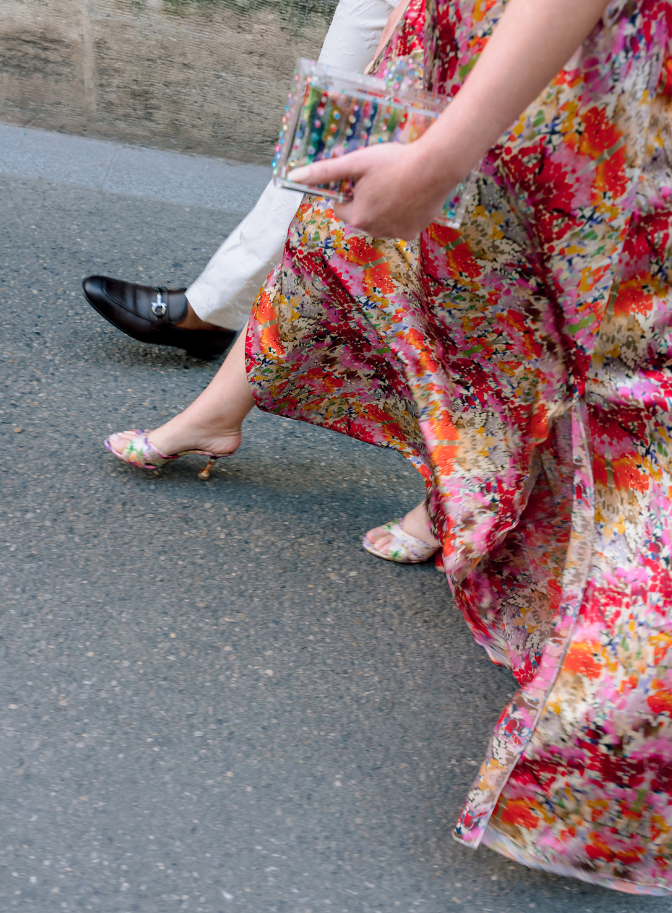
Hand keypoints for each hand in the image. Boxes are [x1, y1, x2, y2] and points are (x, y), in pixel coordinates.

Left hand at [288, 140, 459, 239]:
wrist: (435, 167)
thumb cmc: (393, 161)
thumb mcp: (355, 162)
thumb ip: (325, 172)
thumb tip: (292, 177)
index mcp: (358, 217)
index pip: (341, 207)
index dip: (349, 191)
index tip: (362, 178)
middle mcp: (374, 231)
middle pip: (361, 215)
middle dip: (366, 200)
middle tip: (382, 178)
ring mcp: (395, 234)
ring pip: (381, 220)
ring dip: (384, 207)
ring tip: (397, 185)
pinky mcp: (413, 232)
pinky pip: (400, 223)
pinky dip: (402, 212)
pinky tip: (410, 195)